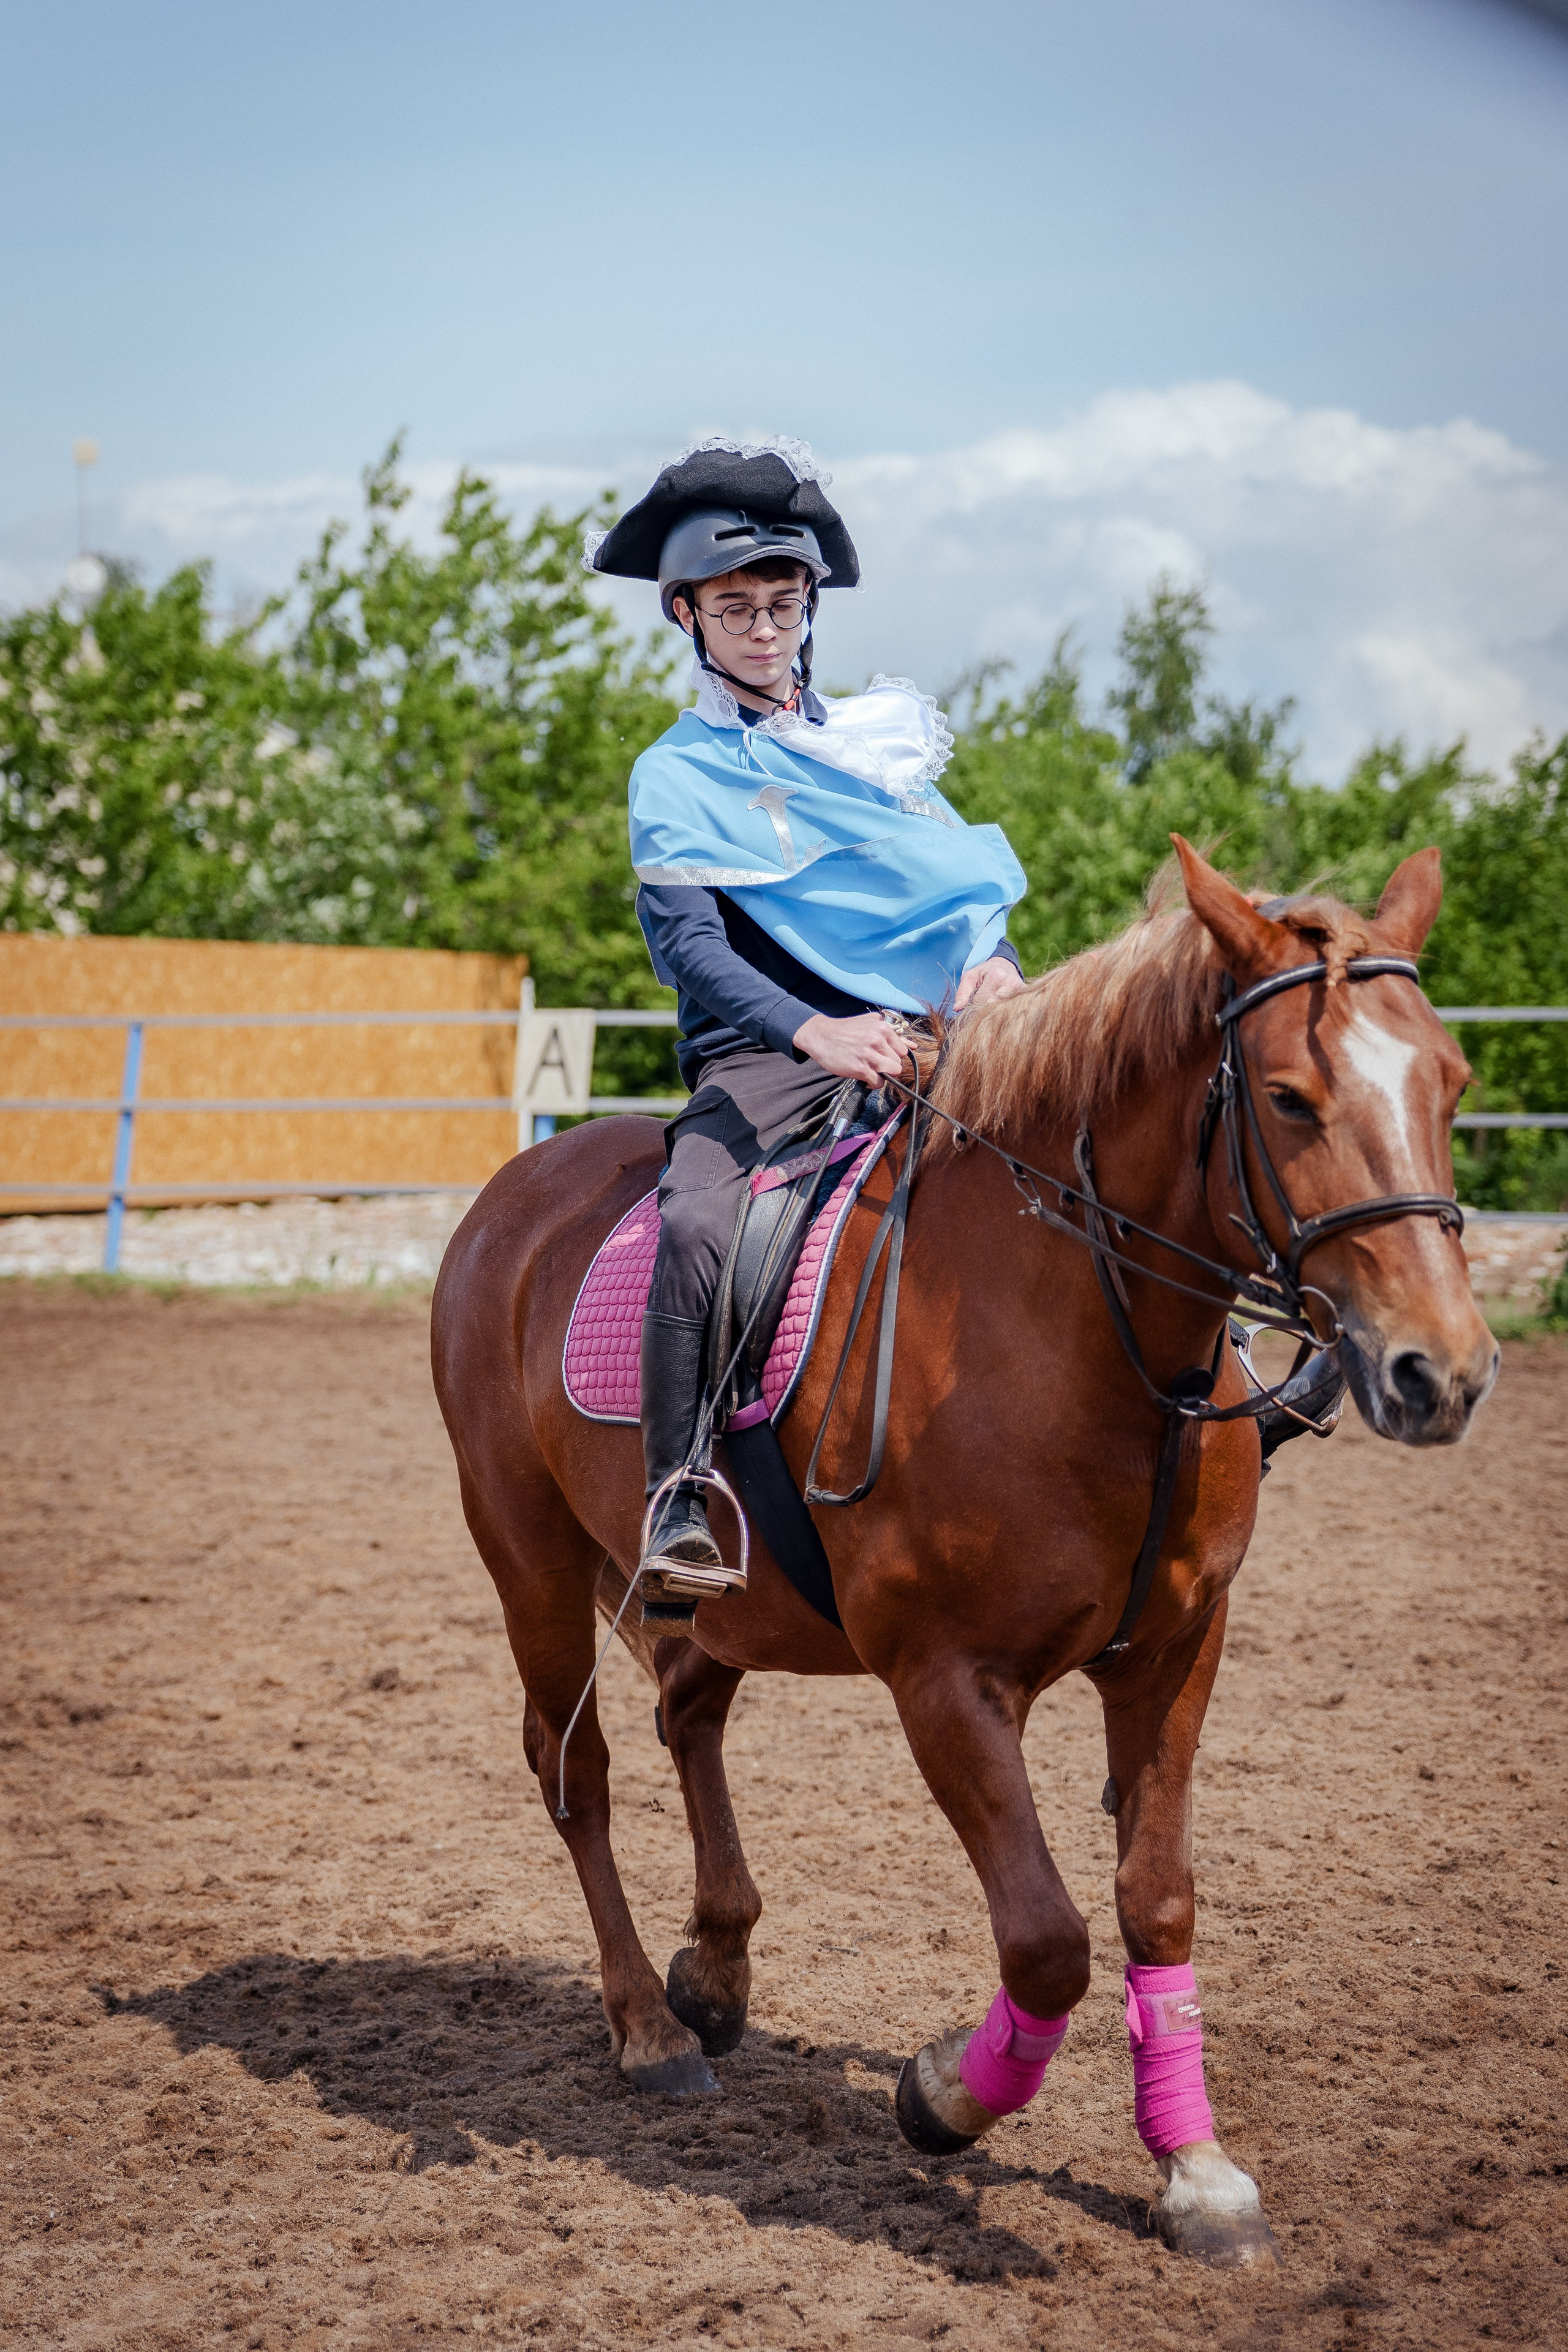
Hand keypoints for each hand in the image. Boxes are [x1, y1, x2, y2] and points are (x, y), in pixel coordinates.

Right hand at [793, 1009, 908, 1081]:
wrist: (820, 1035)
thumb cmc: (845, 1030)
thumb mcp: (870, 1024)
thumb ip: (892, 1034)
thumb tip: (913, 1046)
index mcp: (882, 1028)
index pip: (903, 1051)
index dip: (893, 1056)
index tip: (883, 1057)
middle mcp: (877, 1040)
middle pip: (898, 1063)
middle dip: (889, 1066)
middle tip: (875, 1064)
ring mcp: (869, 1055)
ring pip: (892, 1073)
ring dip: (883, 1075)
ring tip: (872, 1071)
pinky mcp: (860, 1068)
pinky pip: (878, 1082)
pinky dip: (874, 1083)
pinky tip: (865, 1077)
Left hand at [955, 956, 1025, 1011]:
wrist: (1004, 966)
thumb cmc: (984, 973)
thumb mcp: (969, 977)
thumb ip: (962, 992)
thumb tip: (957, 1009)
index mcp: (996, 976)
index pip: (981, 1001)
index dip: (974, 1007)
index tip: (973, 1006)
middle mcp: (1010, 982)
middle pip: (994, 1007)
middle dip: (985, 1012)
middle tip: (981, 1009)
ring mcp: (1021, 990)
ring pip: (1004, 1011)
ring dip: (996, 1014)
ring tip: (991, 1009)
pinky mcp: (1027, 996)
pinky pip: (1015, 1011)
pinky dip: (1007, 1014)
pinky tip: (1003, 1011)